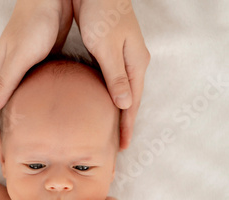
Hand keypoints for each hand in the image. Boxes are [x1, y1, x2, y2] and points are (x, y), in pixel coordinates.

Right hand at [0, 0, 72, 130]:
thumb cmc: (35, 23)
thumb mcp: (20, 54)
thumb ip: (7, 79)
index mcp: (1, 68)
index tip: (1, 144)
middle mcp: (10, 68)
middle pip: (3, 100)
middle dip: (5, 121)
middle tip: (14, 142)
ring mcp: (24, 64)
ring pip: (18, 94)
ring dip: (20, 111)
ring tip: (28, 130)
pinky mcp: (38, 60)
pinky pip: (32, 85)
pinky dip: (33, 98)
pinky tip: (44, 106)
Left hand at [72, 0, 149, 149]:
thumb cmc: (102, 14)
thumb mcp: (107, 46)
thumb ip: (116, 75)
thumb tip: (125, 105)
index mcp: (136, 63)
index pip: (133, 103)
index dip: (127, 125)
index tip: (122, 146)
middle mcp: (133, 62)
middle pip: (130, 100)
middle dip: (124, 123)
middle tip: (116, 144)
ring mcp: (125, 57)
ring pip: (122, 92)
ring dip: (117, 111)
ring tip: (109, 130)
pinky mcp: (113, 52)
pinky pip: (113, 82)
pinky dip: (110, 97)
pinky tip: (101, 103)